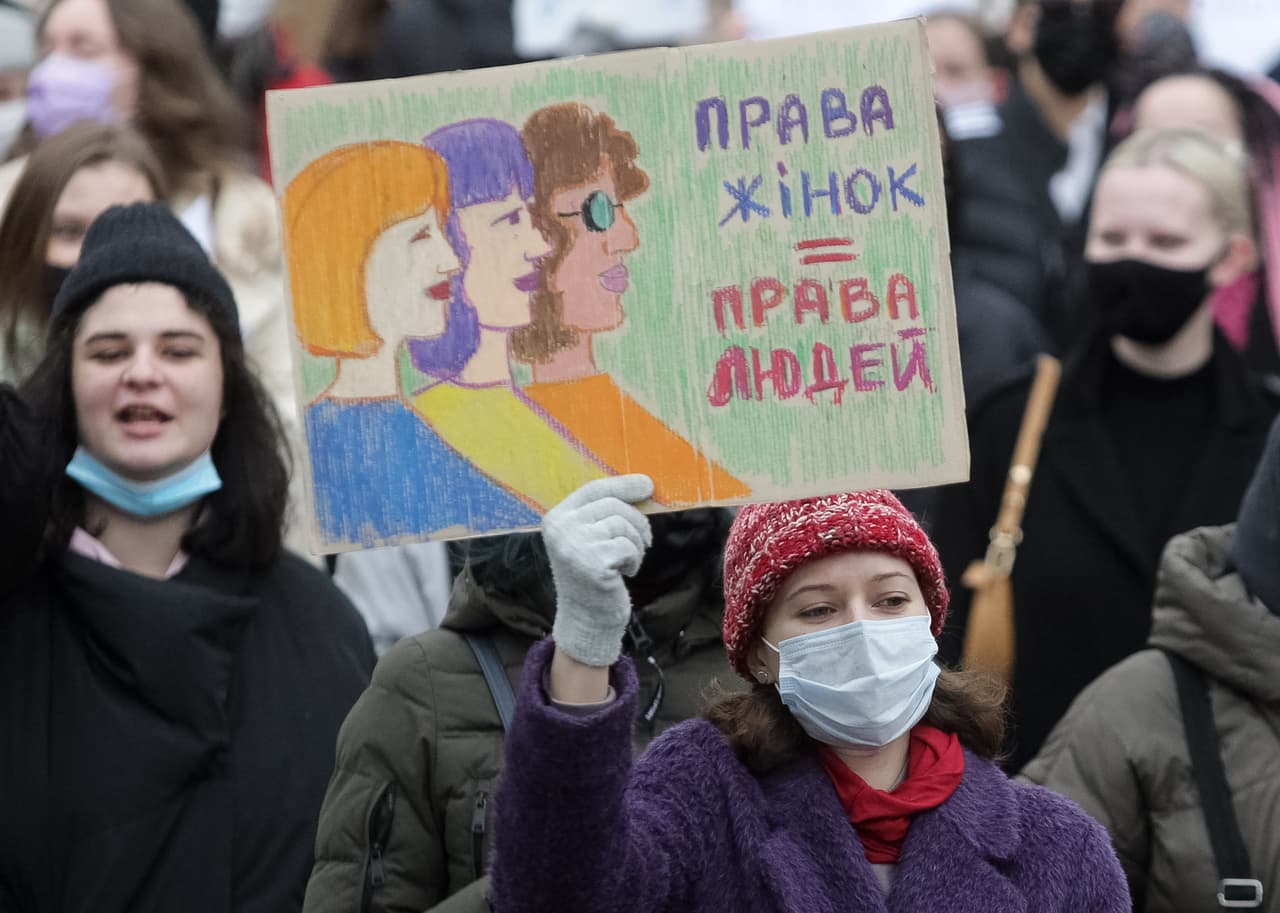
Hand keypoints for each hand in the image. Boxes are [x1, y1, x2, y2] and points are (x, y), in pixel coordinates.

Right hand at [544, 475, 653, 666]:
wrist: (586, 619)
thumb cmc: (593, 575)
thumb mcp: (591, 538)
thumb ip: (605, 512)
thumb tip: (645, 484)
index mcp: (556, 518)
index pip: (593, 490)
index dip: (623, 485)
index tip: (648, 484)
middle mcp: (560, 529)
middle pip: (613, 505)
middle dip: (637, 522)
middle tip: (644, 541)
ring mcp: (574, 546)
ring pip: (623, 525)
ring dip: (636, 544)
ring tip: (628, 561)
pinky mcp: (593, 564)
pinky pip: (628, 546)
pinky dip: (634, 559)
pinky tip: (624, 573)